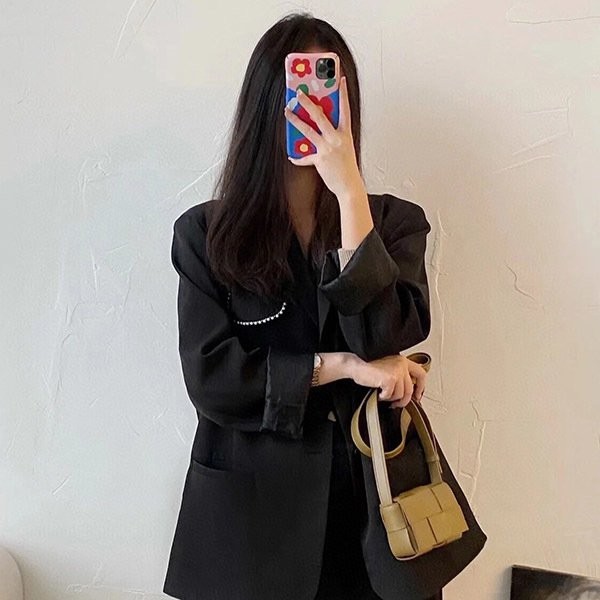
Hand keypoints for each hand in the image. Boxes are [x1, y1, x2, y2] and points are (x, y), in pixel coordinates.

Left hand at [283, 76, 364, 199]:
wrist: (349, 186)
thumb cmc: (347, 167)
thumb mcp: (344, 147)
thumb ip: (333, 136)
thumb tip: (318, 128)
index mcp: (346, 133)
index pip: (345, 109)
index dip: (343, 93)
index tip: (340, 79)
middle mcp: (336, 138)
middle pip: (320, 115)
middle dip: (308, 102)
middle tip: (299, 92)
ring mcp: (327, 148)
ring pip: (308, 130)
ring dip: (295, 120)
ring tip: (286, 111)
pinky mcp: (319, 159)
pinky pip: (305, 156)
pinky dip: (297, 157)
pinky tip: (291, 155)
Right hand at [350, 354, 426, 408]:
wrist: (355, 364)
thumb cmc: (367, 365)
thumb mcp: (387, 366)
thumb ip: (398, 374)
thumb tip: (407, 391)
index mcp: (403, 360)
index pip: (421, 373)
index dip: (421, 387)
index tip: (417, 395)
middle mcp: (401, 364)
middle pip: (411, 388)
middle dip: (404, 400)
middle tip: (397, 404)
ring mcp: (396, 371)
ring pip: (401, 394)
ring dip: (391, 398)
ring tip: (383, 395)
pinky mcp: (390, 378)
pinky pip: (391, 395)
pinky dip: (384, 397)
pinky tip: (378, 393)